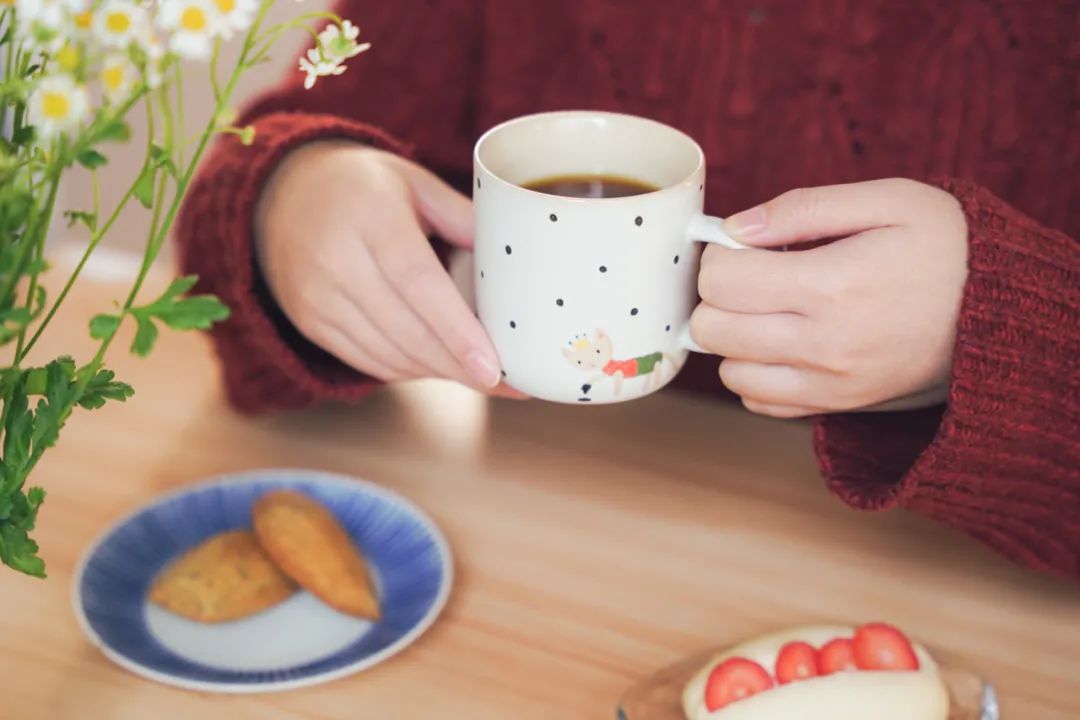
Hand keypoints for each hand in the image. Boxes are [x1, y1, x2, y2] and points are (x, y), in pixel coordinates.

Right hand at [255, 141, 517, 394]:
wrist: (280, 191)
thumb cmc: (364, 186)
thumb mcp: (415, 182)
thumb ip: (463, 217)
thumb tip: (510, 260)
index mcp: (372, 216)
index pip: (418, 285)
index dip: (457, 332)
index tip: (494, 367)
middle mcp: (337, 259)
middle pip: (407, 331)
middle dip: (459, 365)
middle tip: (505, 383)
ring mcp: (317, 295)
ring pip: (388, 354)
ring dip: (437, 371)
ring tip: (476, 374)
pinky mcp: (308, 321)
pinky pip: (366, 361)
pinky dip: (406, 369)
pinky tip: (434, 364)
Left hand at [691, 178, 967, 417]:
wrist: (1005, 311)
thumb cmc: (947, 246)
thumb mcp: (888, 201)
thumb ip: (802, 208)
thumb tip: (735, 228)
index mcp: (832, 284)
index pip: (722, 280)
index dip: (719, 256)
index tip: (741, 246)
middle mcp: (824, 343)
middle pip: (713, 329)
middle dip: (719, 296)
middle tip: (750, 276)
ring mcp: (830, 383)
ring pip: (729, 371)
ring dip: (734, 338)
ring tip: (768, 310)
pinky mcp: (838, 405)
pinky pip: (759, 402)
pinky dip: (756, 373)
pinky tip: (782, 343)